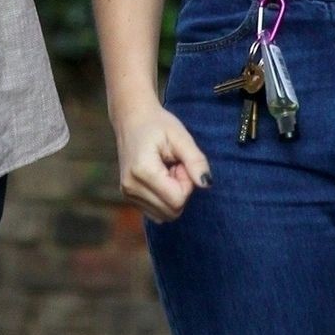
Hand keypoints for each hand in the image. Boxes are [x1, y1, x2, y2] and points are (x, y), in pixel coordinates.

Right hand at [115, 103, 211, 223]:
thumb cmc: (157, 125)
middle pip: (172, 211)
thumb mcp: (181, 137)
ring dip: (173, 195)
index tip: (181, 163)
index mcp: (142, 171)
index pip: (177, 199)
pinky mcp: (129, 197)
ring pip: (165, 215)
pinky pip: (156, 212)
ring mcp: (127, 194)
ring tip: (167, 170)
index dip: (187, 183)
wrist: (131, 119)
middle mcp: (131, 187)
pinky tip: (160, 177)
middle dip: (181, 190)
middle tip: (175, 166)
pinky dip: (164, 199)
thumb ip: (196, 161)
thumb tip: (206, 184)